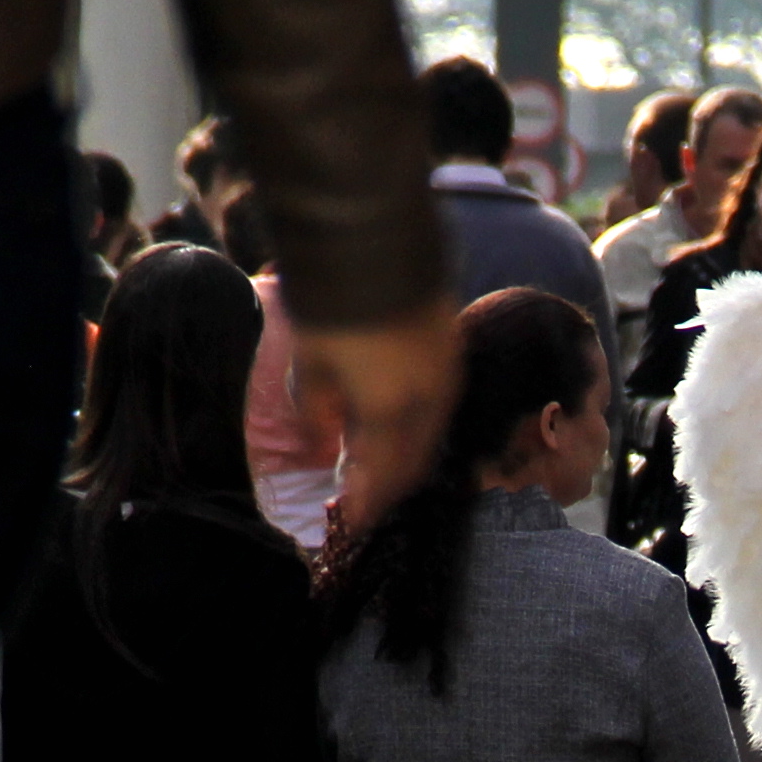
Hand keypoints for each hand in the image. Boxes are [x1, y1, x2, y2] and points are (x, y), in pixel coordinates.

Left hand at [298, 300, 461, 531]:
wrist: (373, 239)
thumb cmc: (332, 308)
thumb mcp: (310, 365)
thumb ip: (316, 413)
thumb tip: (323, 441)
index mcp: (394, 413)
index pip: (385, 477)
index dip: (368, 503)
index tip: (350, 521)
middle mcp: (430, 401)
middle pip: (414, 461)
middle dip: (387, 485)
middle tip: (363, 499)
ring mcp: (447, 372)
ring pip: (430, 433)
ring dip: (404, 455)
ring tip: (375, 463)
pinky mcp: (451, 347)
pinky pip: (438, 404)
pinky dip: (417, 425)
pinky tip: (395, 420)